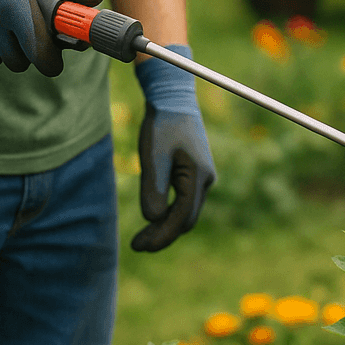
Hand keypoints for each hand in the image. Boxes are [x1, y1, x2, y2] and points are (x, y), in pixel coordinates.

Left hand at [132, 46, 215, 251]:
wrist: (172, 99)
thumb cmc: (162, 125)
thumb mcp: (153, 156)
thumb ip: (153, 189)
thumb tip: (153, 220)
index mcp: (199, 176)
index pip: (181, 218)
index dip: (161, 236)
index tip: (138, 246)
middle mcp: (207, 179)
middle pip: (187, 220)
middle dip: (163, 236)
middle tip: (137, 245)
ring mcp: (204, 177)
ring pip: (187, 213)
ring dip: (166, 227)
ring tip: (142, 237)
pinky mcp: (196, 173)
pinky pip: (185, 202)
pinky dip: (170, 214)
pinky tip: (153, 217)